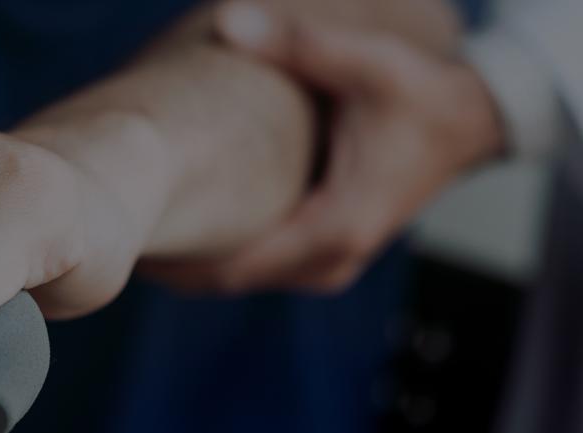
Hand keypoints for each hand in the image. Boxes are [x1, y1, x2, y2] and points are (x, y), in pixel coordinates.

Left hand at [142, 2, 504, 294]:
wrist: (472, 122)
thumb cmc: (422, 96)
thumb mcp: (364, 64)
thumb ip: (297, 45)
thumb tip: (231, 19)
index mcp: (334, 225)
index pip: (234, 267)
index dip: (175, 262)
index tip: (122, 246)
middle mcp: (330, 257)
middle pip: (228, 279)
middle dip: (172, 262)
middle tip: (110, 237)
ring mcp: (331, 260)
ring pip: (242, 275)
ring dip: (192, 260)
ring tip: (132, 231)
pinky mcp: (328, 249)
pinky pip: (260, 262)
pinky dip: (220, 251)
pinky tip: (180, 224)